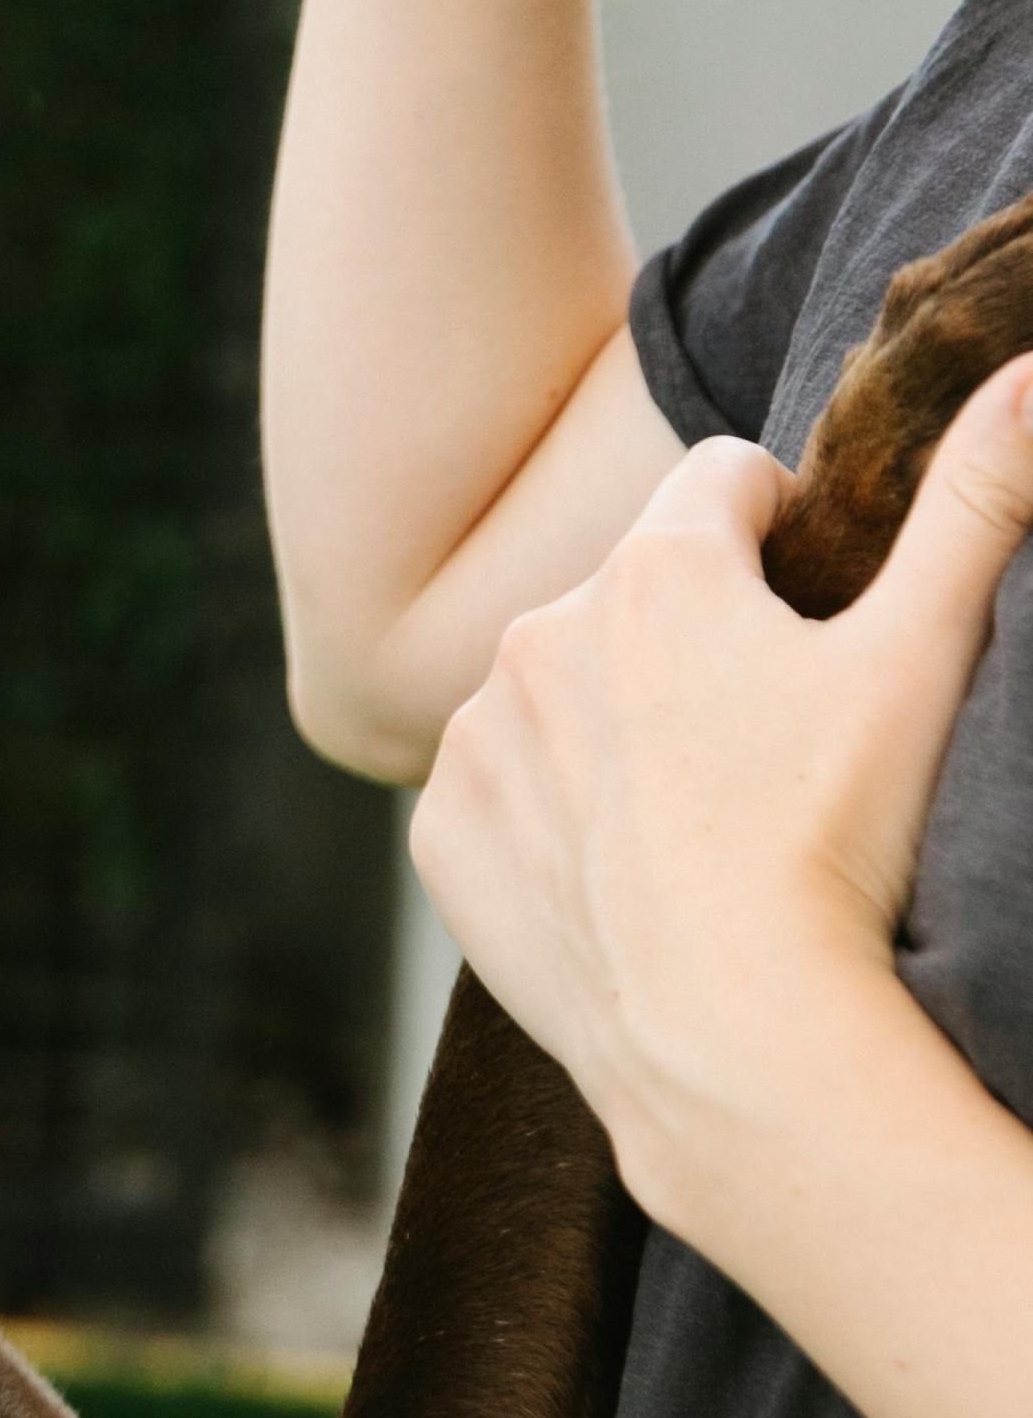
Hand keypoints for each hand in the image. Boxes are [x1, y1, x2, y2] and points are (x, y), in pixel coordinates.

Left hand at [413, 360, 1032, 1222]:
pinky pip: (500, 795)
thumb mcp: (925, 655)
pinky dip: (551, 820)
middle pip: (637, 591)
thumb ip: (979, 500)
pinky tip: (629, 878)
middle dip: (698, 637)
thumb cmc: (839, 845)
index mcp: (650, 568)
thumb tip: (1032, 371)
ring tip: (704, 819)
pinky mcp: (444, 838)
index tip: (819, 616)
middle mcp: (533, 633)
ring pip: (561, 693)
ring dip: (618, 724)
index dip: (787, 535)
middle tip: (774, 741)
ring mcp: (473, 741)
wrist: (736, 1046)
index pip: (723, 482)